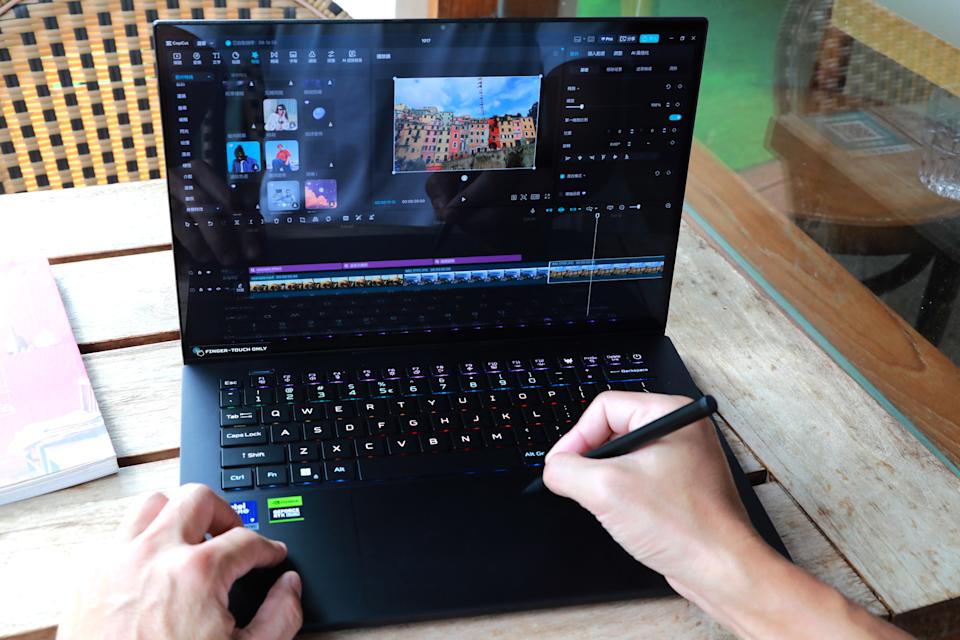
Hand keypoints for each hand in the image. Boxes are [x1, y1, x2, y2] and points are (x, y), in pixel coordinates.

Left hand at [57, 484, 301, 639]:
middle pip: (199, 499)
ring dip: (179, 516)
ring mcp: (116, 560)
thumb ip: (280, 617)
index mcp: (197, 573)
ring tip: (192, 540)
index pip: (247, 540)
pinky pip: (120, 535)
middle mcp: (155, 554)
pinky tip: (155, 566)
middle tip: (234, 536)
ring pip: (154, 504)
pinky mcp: (87, 575)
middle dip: (225, 514)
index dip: (268, 549)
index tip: (269, 557)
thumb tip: (288, 587)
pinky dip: (142, 540)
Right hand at [543, 392, 911, 639]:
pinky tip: (629, 518)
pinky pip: (637, 480)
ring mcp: (682, 459)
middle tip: (583, 487)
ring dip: (607, 482)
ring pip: (622, 458)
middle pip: (611, 430)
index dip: (576, 437)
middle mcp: (680, 430)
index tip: (562, 467)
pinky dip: (623, 497)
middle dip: (592, 462)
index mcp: (671, 413)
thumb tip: (554, 469)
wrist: (722, 571)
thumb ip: (567, 470)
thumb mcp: (606, 489)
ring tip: (613, 506)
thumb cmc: (684, 526)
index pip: (603, 408)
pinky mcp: (680, 486)